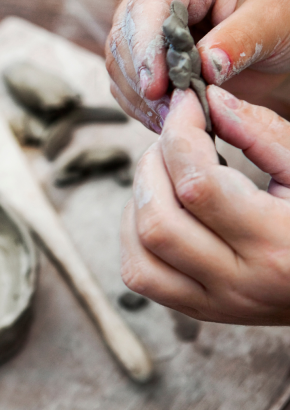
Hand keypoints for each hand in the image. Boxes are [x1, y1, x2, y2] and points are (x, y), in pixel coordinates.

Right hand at [106, 0, 289, 132]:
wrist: (277, 26)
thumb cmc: (280, 7)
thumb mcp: (273, 17)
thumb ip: (239, 40)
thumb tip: (205, 69)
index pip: (148, 2)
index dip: (145, 46)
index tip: (154, 86)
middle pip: (124, 36)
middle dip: (141, 79)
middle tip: (169, 112)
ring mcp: (143, 23)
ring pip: (119, 63)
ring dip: (140, 97)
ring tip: (172, 120)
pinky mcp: (141, 53)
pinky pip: (126, 83)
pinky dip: (141, 106)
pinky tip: (166, 120)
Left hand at [121, 85, 289, 324]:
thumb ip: (263, 133)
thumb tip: (210, 101)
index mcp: (278, 243)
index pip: (198, 186)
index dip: (180, 135)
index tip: (184, 104)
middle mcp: (242, 281)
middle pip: (158, 221)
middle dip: (151, 167)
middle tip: (172, 141)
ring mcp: (216, 302)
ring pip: (140, 253)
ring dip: (138, 202)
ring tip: (166, 174)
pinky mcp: (199, 309)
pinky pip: (140, 275)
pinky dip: (134, 235)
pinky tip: (160, 209)